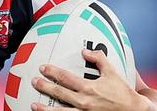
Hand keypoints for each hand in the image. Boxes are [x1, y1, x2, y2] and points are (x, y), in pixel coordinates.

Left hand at [30, 49, 149, 110]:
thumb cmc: (123, 92)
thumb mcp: (113, 73)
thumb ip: (99, 60)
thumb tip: (85, 51)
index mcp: (89, 88)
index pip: (66, 78)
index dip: (53, 72)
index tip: (43, 68)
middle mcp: (85, 101)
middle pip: (60, 93)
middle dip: (45, 87)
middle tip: (33, 81)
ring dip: (46, 109)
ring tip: (33, 105)